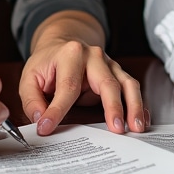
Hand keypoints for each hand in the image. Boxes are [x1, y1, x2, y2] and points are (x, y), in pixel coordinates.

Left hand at [19, 12, 146, 136]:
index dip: (57, 110)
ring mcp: (110, 64)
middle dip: (113, 107)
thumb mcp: (30, 78)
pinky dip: (139, 105)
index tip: (48, 129)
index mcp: (70, 54)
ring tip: (136, 128)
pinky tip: (143, 120)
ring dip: (134, 107)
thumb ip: (32, 100)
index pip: (67, 86)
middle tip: (116, 130)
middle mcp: (94, 56)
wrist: (64, 43)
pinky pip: (132, 89)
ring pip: (127, 84)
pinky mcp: (118, 73)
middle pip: (108, 83)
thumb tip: (40, 120)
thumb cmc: (48, 63)